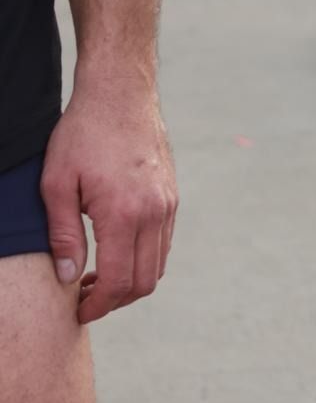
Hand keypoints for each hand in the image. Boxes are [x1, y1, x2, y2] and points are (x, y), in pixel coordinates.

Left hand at [41, 73, 177, 323]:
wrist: (121, 91)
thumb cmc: (83, 133)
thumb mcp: (57, 183)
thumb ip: (62, 235)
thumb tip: (68, 278)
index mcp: (124, 213)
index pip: (118, 281)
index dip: (98, 305)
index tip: (78, 310)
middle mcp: (154, 212)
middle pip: (144, 282)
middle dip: (114, 301)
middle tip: (85, 299)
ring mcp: (168, 203)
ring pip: (158, 264)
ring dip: (130, 281)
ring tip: (97, 275)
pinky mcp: (172, 194)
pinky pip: (164, 241)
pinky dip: (143, 259)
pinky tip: (116, 249)